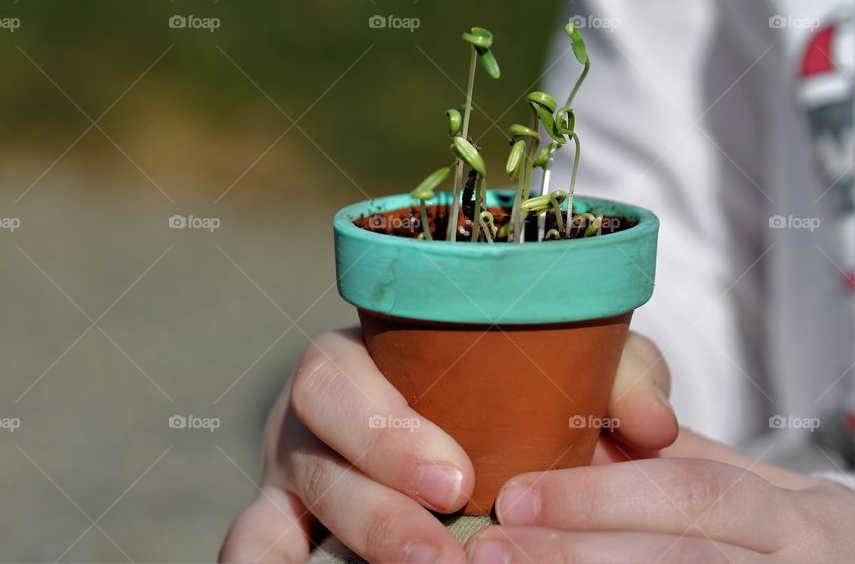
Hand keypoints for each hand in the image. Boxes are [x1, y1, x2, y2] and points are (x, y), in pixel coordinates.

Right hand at [219, 329, 678, 562]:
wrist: (467, 429)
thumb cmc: (510, 396)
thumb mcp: (558, 375)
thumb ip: (609, 378)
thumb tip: (654, 427)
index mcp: (366, 362)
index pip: (337, 373)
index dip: (382, 428)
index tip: (456, 480)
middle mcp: (318, 419)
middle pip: (309, 444)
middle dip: (371, 501)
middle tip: (440, 548)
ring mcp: (295, 477)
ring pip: (274, 506)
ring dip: (350, 538)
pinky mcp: (284, 524)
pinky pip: (252, 542)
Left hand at [466, 429, 854, 562]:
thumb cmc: (781, 540)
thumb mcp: (744, 490)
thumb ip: (664, 467)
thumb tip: (561, 440)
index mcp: (789, 514)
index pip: (689, 492)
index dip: (596, 495)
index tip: (515, 496)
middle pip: (684, 559)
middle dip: (579, 553)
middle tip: (493, 549)